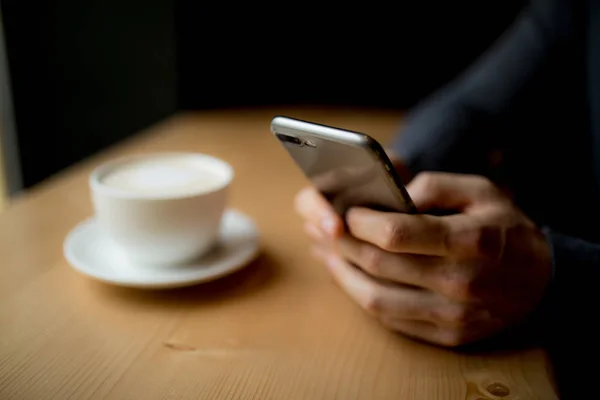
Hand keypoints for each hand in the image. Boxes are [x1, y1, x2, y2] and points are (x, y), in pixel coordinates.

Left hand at [295, 172, 551, 346]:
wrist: (540, 282)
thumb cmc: (505, 229)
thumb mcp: (482, 191)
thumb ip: (435, 186)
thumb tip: (391, 198)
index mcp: (469, 241)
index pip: (396, 234)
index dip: (360, 222)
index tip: (346, 212)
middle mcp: (459, 282)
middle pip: (378, 266)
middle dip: (343, 245)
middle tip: (325, 229)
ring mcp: (452, 315)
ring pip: (375, 299)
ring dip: (343, 274)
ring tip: (328, 253)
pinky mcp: (446, 335)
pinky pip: (390, 319)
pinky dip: (362, 297)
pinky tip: (350, 277)